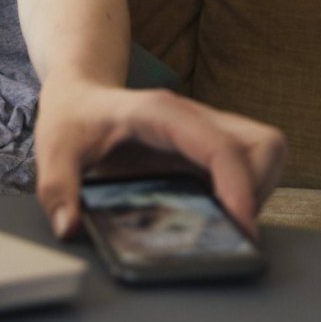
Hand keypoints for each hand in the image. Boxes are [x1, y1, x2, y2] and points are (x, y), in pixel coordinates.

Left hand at [34, 80, 285, 240]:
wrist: (79, 93)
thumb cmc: (71, 117)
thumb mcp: (53, 150)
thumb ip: (56, 188)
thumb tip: (70, 228)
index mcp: (158, 114)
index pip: (217, 144)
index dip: (238, 184)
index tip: (240, 224)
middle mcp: (191, 117)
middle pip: (262, 144)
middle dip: (257, 189)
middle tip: (231, 226)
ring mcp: (206, 129)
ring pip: (267, 151)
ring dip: (259, 189)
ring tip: (228, 221)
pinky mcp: (210, 145)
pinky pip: (251, 163)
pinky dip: (249, 189)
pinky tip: (218, 212)